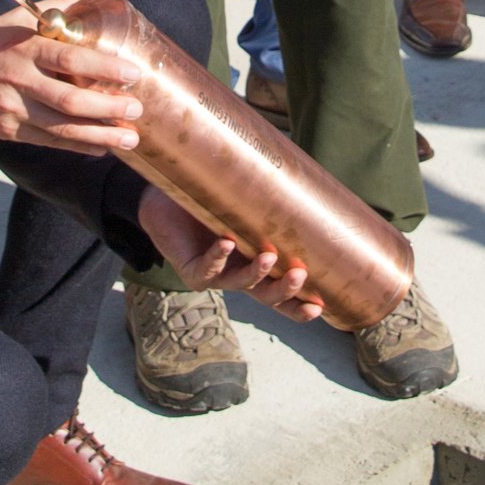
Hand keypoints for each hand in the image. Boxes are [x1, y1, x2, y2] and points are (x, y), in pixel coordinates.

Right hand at [0, 0, 143, 151]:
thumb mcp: (11, 19)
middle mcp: (20, 80)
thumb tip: (85, 3)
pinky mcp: (9, 131)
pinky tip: (100, 148)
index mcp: (24, 49)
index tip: (132, 73)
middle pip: (70, 100)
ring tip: (129, 139)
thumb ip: (49, 9)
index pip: (69, 60)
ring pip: (62, 128)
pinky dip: (77, 146)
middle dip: (108, 108)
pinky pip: (49, 142)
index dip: (103, 68)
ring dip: (100, 135)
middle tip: (137, 109)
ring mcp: (13, 110)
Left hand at [137, 185, 323, 322]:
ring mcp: (215, 275)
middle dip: (284, 291)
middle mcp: (237, 274)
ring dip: (255, 274)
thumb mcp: (244, 204)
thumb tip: (302, 178)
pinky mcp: (190, 269)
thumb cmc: (209, 201)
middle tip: (300, 276)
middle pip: (265, 296)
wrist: (164, 202)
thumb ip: (268, 201)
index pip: (279, 291)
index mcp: (254, 264)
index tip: (319, 306)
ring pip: (239, 284)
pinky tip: (227, 243)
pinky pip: (206, 268)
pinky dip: (217, 257)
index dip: (298, 304)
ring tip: (268, 257)